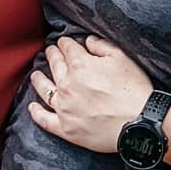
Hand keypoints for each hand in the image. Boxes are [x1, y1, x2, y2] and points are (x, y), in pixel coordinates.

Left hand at [28, 35, 153, 154]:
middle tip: (50, 51)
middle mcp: (67, 84)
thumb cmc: (134, 89)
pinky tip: (32, 107)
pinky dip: (36, 113)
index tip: (64, 42)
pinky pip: (44, 119)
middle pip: (55, 65)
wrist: (138, 122)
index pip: (68, 48)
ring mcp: (64, 107)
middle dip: (52, 55)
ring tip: (36, 74)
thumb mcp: (122, 58)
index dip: (65, 42)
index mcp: (81, 65)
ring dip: (39, 79)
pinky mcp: (65, 128)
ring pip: (44, 89)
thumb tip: (87, 41)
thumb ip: (102, 46)